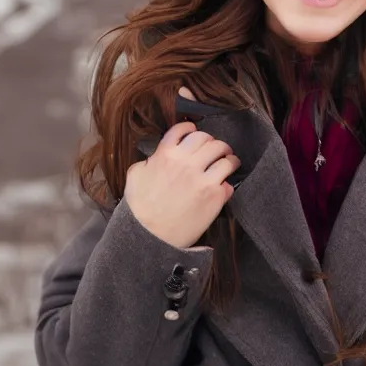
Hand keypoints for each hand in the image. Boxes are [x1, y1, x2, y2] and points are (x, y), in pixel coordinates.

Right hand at [124, 87, 240, 247]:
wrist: (149, 236)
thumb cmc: (139, 208)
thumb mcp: (135, 175)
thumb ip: (149, 160)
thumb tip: (158, 157)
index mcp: (166, 153)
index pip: (184, 130)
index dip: (192, 130)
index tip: (195, 133)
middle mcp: (186, 162)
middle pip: (210, 140)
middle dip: (214, 143)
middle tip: (217, 150)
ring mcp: (203, 178)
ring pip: (226, 158)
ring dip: (229, 158)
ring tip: (230, 162)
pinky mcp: (214, 196)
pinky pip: (229, 182)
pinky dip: (228, 183)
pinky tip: (224, 186)